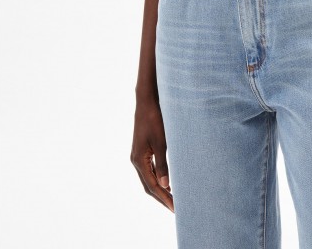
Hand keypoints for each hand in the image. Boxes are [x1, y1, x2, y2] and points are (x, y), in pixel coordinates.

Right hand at [130, 98, 173, 212]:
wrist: (147, 101)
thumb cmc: (155, 119)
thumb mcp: (161, 142)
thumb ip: (162, 164)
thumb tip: (165, 185)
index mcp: (139, 160)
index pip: (152, 186)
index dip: (164, 198)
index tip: (175, 208)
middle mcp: (136, 160)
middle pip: (148, 185)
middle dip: (161, 197)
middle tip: (175, 208)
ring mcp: (138, 155)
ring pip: (148, 179)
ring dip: (159, 189)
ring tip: (172, 198)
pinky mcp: (142, 150)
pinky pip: (149, 170)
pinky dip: (157, 179)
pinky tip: (166, 182)